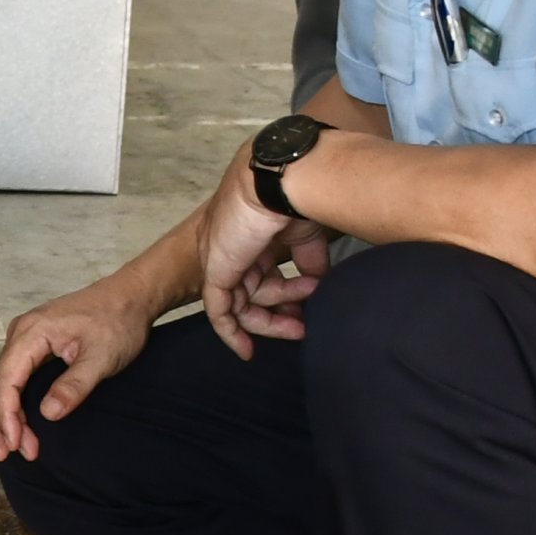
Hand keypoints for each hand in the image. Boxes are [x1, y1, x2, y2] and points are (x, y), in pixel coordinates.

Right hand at [0, 280, 159, 462]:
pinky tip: (9, 424)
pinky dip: (8, 403)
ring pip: (0, 381)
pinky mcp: (33, 345)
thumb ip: (74, 385)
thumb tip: (48, 414)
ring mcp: (24, 338)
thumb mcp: (102, 356)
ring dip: (1, 415)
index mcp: (32, 332)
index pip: (6, 379)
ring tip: (6, 448)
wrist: (130, 296)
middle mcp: (21, 333)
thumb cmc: (118, 321)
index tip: (16, 443)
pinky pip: (10, 377)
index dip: (7, 415)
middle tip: (6, 454)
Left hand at [195, 154, 332, 355]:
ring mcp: (223, 258)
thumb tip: (319, 287)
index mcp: (255, 234)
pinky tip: (247, 352)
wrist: (283, 182)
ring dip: (272, 321)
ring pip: (242, 305)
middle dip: (279, 314)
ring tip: (301, 324)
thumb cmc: (298, 200)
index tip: (307, 312)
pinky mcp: (216, 271)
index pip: (264, 274)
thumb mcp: (307, 237)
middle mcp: (235, 246)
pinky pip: (219, 311)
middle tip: (304, 329)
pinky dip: (231, 333)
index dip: (285, 297)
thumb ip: (310, 264)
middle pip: (253, 292)